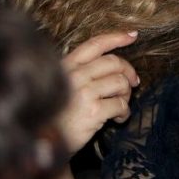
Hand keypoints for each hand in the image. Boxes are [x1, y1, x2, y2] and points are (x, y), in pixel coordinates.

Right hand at [59, 31, 139, 154]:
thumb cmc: (57, 115)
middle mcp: (75, 75)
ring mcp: (84, 92)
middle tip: (134, 83)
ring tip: (121, 105)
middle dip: (129, 71)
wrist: (45, 143)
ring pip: (121, 82)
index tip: (132, 35)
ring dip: (127, 94)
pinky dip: (125, 112)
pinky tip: (118, 119)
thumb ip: (81, 73)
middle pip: (114, 62)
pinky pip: (121, 104)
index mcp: (66, 66)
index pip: (94, 44)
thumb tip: (115, 66)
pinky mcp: (93, 110)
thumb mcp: (62, 85)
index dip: (116, 38)